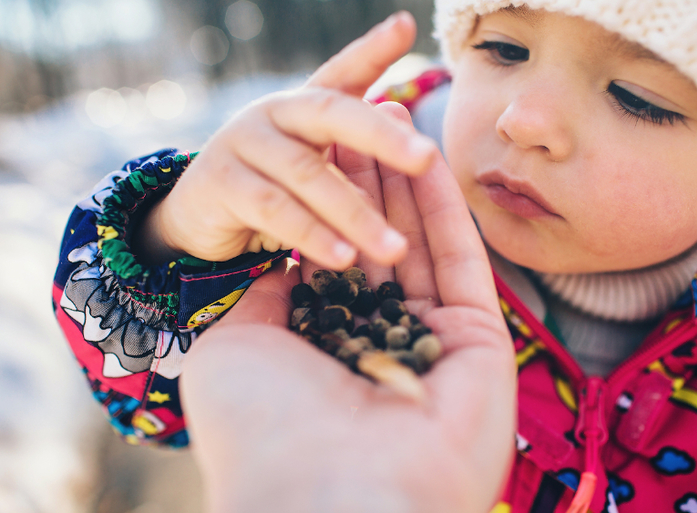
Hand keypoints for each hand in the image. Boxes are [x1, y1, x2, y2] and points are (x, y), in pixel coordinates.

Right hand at [135, 11, 437, 270]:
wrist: (202, 212)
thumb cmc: (272, 184)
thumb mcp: (312, 159)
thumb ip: (350, 145)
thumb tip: (407, 123)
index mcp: (303, 105)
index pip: (342, 72)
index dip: (373, 49)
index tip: (405, 25)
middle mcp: (274, 112)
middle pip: (331, 113)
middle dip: (382, 135)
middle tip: (427, 158)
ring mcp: (243, 142)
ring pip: (308, 174)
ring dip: (355, 214)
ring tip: (395, 249)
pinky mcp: (222, 183)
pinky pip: (276, 210)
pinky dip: (312, 235)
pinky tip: (343, 258)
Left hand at [180, 104, 516, 512]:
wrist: (331, 498)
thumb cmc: (267, 428)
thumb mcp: (236, 349)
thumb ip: (262, 297)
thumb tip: (280, 257)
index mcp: (325, 352)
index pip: (331, 261)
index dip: (328, 203)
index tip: (324, 150)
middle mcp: (381, 346)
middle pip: (378, 245)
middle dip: (369, 181)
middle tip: (364, 118)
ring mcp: (433, 344)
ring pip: (422, 247)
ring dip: (407, 183)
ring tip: (395, 120)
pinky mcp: (480, 343)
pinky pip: (462, 265)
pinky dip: (446, 211)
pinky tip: (427, 161)